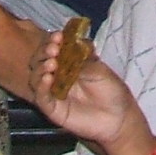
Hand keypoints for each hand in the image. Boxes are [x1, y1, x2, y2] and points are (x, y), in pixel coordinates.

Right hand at [30, 29, 143, 151]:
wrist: (119, 117)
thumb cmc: (111, 91)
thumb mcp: (99, 69)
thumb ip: (82, 58)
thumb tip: (71, 43)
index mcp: (68, 63)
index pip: (53, 48)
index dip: (53, 41)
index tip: (58, 36)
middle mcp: (57, 76)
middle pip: (40, 61)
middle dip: (44, 52)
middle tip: (53, 49)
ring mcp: (54, 93)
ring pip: (36, 78)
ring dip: (40, 68)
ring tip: (52, 64)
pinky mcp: (53, 109)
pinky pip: (41, 98)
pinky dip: (41, 87)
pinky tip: (48, 79)